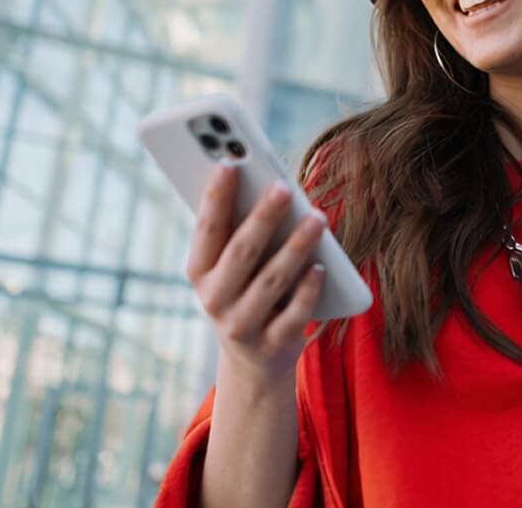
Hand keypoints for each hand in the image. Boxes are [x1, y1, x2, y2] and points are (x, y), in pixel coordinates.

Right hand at [186, 163, 328, 386]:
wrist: (253, 359)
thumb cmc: (246, 289)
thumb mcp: (233, 264)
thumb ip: (241, 229)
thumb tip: (267, 183)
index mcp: (199, 272)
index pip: (207, 229)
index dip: (215, 196)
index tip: (229, 161)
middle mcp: (213, 300)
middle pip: (241, 252)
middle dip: (263, 217)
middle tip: (284, 186)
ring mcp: (241, 326)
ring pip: (271, 281)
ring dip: (296, 247)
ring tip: (317, 219)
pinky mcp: (271, 346)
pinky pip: (293, 315)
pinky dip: (308, 290)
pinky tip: (321, 267)